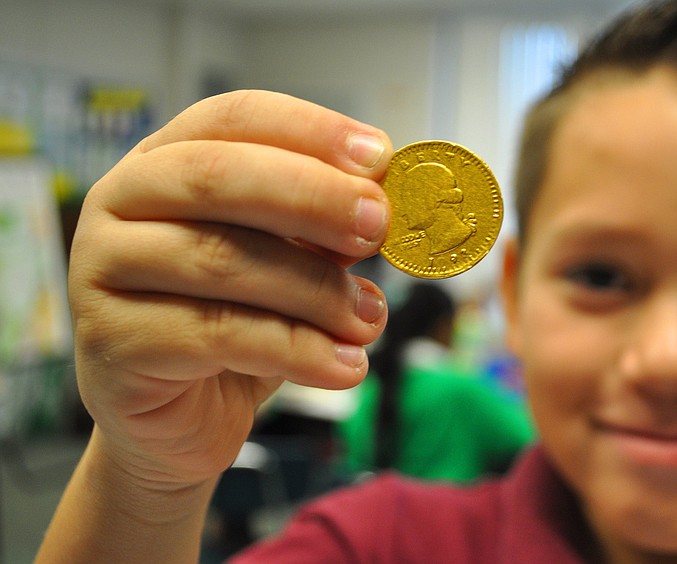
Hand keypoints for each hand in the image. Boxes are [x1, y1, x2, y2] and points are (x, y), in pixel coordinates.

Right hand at [69, 90, 391, 486]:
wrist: (180, 418)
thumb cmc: (234, 328)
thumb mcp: (282, 264)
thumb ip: (318, 230)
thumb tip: (381, 207)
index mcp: (163, 162)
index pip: (235, 118)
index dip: (311, 130)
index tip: (379, 157)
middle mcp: (120, 203)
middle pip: (218, 177)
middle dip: (313, 198)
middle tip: (378, 227)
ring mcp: (101, 270)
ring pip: (223, 260)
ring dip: (317, 290)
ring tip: (370, 320)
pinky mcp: (112, 341)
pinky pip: (219, 335)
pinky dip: (298, 350)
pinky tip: (344, 366)